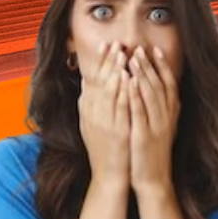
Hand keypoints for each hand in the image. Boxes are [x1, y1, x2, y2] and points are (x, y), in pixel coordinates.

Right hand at [78, 42, 130, 187]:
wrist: (109, 176)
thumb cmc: (104, 150)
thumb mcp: (93, 125)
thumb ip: (91, 105)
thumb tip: (89, 85)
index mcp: (88, 111)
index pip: (92, 81)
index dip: (99, 62)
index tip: (105, 45)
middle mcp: (93, 114)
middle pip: (99, 82)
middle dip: (107, 61)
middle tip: (115, 43)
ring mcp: (104, 122)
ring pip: (108, 91)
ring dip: (115, 71)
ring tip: (122, 53)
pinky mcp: (116, 131)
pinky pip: (119, 107)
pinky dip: (123, 91)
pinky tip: (128, 78)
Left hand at [128, 46, 179, 193]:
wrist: (153, 179)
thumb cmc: (152, 153)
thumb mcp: (161, 128)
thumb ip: (159, 110)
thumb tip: (151, 91)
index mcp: (171, 114)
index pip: (169, 84)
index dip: (162, 66)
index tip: (154, 50)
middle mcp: (167, 117)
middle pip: (159, 85)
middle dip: (149, 65)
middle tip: (140, 48)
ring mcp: (157, 126)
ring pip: (150, 95)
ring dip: (141, 74)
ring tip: (132, 58)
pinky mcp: (144, 135)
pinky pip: (139, 111)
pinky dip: (133, 95)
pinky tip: (126, 82)